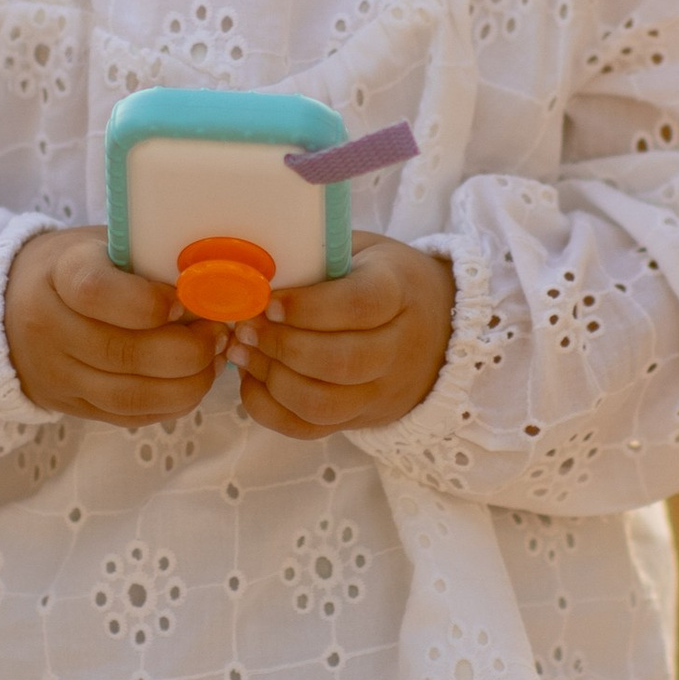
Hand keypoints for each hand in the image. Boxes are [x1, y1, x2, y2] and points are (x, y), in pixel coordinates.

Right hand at [6, 226, 224, 423]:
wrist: (16, 307)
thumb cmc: (82, 267)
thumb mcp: (106, 246)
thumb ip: (151, 261)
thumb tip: (215, 287)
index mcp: (58, 274)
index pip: (95, 293)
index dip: (147, 302)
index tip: (184, 299)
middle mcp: (49, 328)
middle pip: (120, 353)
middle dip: (186, 350)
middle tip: (220, 333)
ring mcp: (57, 374)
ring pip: (128, 394)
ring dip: (187, 383)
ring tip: (216, 360)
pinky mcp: (71, 406)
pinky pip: (129, 415)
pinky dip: (172, 403)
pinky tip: (195, 382)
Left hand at [228, 236, 453, 438]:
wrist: (437, 329)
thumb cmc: (384, 279)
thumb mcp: (363, 251)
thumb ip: (319, 255)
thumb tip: (252, 268)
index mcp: (401, 293)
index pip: (361, 306)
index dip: (309, 307)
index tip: (270, 300)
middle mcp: (399, 350)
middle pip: (342, 362)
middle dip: (283, 346)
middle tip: (247, 326)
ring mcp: (381, 391)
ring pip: (323, 404)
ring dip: (272, 378)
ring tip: (241, 349)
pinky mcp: (360, 418)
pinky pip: (309, 428)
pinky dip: (270, 409)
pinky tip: (252, 377)